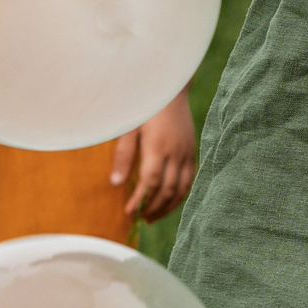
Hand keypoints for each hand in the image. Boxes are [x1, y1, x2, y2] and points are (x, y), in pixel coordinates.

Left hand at [108, 92, 196, 222]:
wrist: (170, 89)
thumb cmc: (144, 107)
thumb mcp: (128, 128)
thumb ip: (123, 155)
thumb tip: (116, 183)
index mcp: (158, 147)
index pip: (150, 183)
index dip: (140, 201)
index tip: (128, 213)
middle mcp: (175, 153)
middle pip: (167, 190)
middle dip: (153, 208)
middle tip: (139, 218)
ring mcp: (186, 153)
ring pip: (181, 189)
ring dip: (167, 207)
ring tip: (152, 217)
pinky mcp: (192, 152)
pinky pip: (190, 180)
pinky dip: (180, 195)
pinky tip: (169, 202)